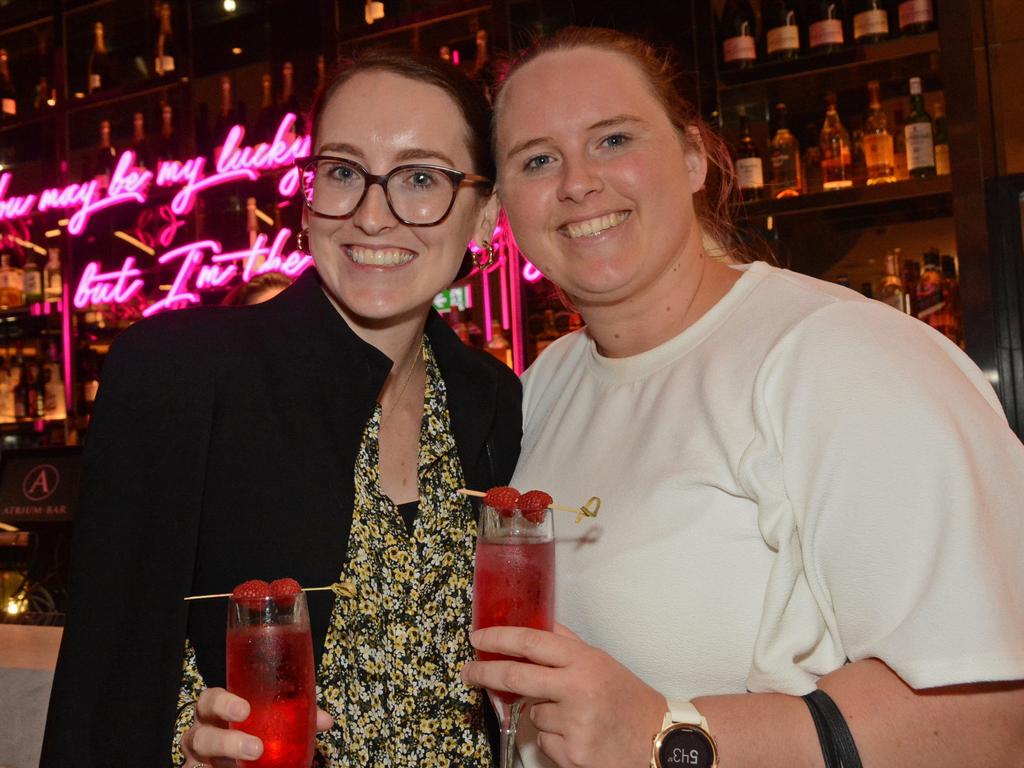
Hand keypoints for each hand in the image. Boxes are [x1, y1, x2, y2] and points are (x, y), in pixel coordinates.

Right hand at [182, 687, 334, 767]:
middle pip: (199, 735)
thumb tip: (326, 720)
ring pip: (201, 760)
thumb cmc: (251, 730)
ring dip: (228, 757)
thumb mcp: (268, 721)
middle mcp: (202, 735)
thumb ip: (293, 717)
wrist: (236, 759)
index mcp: (217, 713)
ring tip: (256, 758)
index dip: (223, 702)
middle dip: (226, 741)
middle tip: (256, 747)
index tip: (245, 709)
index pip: (210, 700)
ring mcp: (199, 760)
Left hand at [461, 624, 666, 767]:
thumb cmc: (629, 700)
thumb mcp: (600, 661)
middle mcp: (577, 689)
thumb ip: (566, 644)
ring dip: (543, 713)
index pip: (532, 642)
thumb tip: (535, 623)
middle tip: (469, 672)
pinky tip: (578, 735)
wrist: (658, 740)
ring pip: (532, 714)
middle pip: (516, 676)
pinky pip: (544, 741)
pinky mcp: (571, 753)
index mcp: (584, 662)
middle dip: (485, 673)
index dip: (499, 638)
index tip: (477, 638)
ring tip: (575, 716)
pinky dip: (554, 738)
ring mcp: (573, 723)